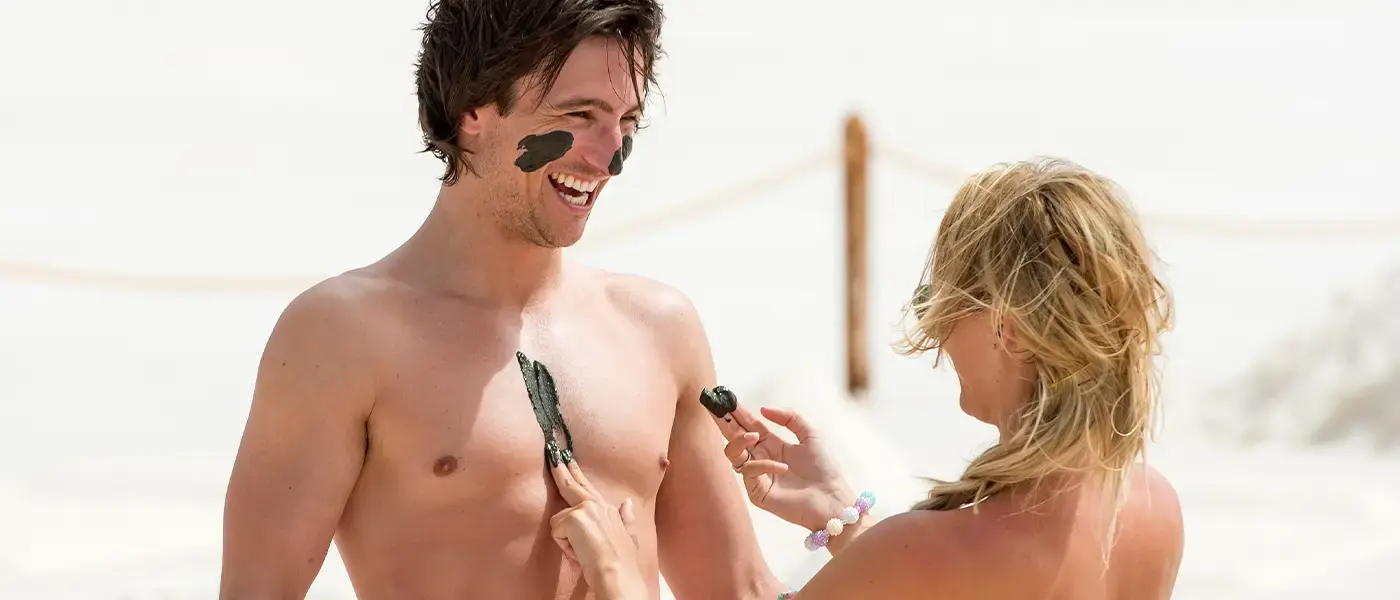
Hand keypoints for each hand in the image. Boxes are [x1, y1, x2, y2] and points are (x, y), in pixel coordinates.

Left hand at [548, 458, 646, 598]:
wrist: (618, 573)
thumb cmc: (623, 561)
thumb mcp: (628, 535)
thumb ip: (626, 517)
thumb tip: (627, 502)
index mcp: (608, 509)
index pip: (587, 487)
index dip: (576, 473)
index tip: (568, 459)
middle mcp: (597, 504)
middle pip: (572, 483)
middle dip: (560, 466)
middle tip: (551, 449)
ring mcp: (585, 509)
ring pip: (559, 519)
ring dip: (566, 540)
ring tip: (583, 552)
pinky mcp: (572, 518)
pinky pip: (557, 532)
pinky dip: (565, 547)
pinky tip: (579, 553)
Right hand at [711, 403, 856, 532]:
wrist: (832, 499)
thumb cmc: (824, 469)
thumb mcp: (810, 435)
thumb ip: (790, 418)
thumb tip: (762, 409)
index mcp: (772, 444)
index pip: (749, 425)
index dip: (738, 412)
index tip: (725, 398)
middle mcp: (761, 458)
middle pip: (735, 437)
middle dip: (724, 422)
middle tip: (715, 408)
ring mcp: (757, 475)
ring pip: (733, 454)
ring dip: (739, 441)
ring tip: (753, 435)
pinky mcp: (757, 492)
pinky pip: (749, 472)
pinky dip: (763, 465)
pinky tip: (783, 467)